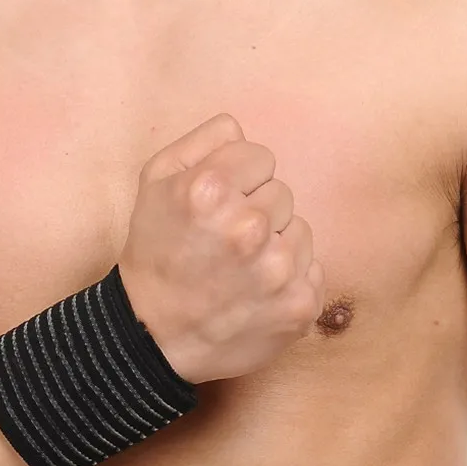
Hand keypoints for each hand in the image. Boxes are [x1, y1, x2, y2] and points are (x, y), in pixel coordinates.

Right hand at [118, 113, 324, 383]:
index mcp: (210, 189)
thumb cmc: (155, 253)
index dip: (236, 179)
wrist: (153, 334)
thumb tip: (241, 130)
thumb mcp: (154, 181)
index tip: (215, 206)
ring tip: (239, 269)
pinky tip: (256, 293)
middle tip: (223, 242)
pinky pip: (313, 269)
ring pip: (300, 230)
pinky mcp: (299, 306)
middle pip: (282, 192)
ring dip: (275, 245)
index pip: (260, 156)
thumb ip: (202, 141)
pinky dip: (289, 280)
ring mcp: (278, 271)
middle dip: (255, 211)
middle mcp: (248, 228)